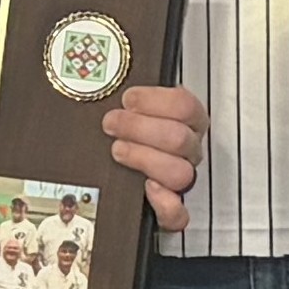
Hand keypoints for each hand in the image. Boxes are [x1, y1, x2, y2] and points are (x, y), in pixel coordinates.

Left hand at [100, 83, 206, 233]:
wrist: (107, 173)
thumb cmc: (120, 132)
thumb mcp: (125, 106)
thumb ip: (126, 97)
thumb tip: (101, 73)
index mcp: (186, 121)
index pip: (186, 105)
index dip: (156, 101)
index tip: (128, 99)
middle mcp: (188, 150)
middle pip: (180, 138)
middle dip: (140, 128)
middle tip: (111, 124)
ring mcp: (181, 180)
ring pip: (180, 172)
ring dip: (145, 158)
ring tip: (117, 151)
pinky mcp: (170, 211)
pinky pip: (180, 215)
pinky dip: (166, 203)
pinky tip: (147, 188)